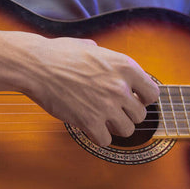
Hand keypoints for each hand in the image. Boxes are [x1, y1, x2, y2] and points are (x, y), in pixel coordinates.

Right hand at [16, 33, 159, 146]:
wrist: (36, 65)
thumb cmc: (60, 54)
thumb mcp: (92, 48)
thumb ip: (106, 56)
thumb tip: (104, 55)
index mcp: (126, 66)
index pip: (153, 93)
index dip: (143, 99)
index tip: (133, 100)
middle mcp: (120, 87)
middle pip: (140, 115)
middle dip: (127, 115)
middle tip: (113, 112)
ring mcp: (106, 106)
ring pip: (127, 130)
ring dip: (115, 128)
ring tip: (102, 120)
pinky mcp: (89, 121)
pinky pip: (105, 140)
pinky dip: (98, 137)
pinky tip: (90, 128)